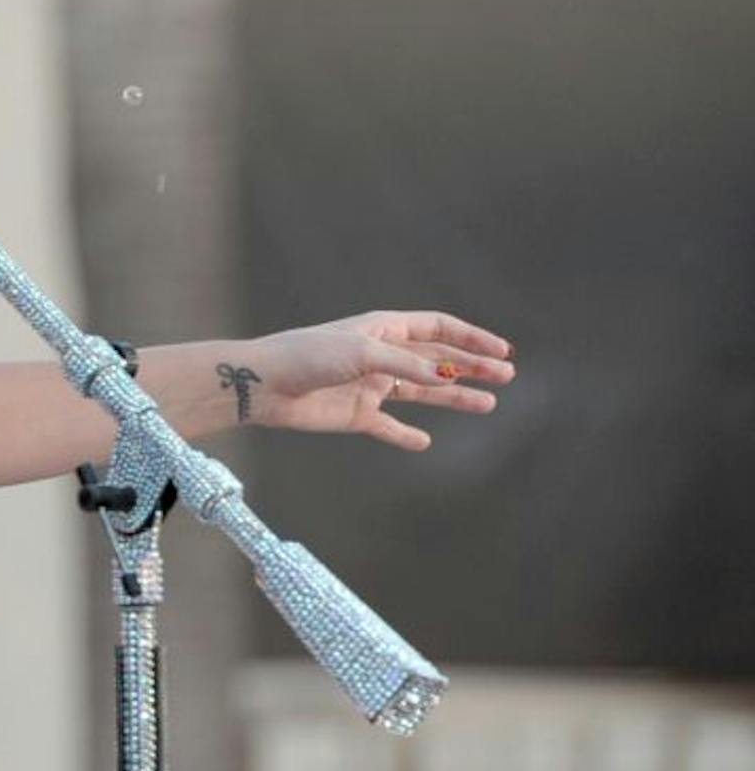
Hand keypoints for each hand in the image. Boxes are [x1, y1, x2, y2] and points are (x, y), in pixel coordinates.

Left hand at [237, 310, 514, 450]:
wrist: (264, 384)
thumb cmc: (308, 356)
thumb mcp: (363, 353)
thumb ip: (405, 365)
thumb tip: (443, 377)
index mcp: (382, 329)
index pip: (437, 328)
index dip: (470, 337)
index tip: (502, 350)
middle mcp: (380, 355)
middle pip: (436, 360)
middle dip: (471, 367)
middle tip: (506, 377)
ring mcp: (369, 385)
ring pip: (421, 392)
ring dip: (453, 396)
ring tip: (487, 404)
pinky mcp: (354, 414)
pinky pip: (387, 426)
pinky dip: (405, 435)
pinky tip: (424, 442)